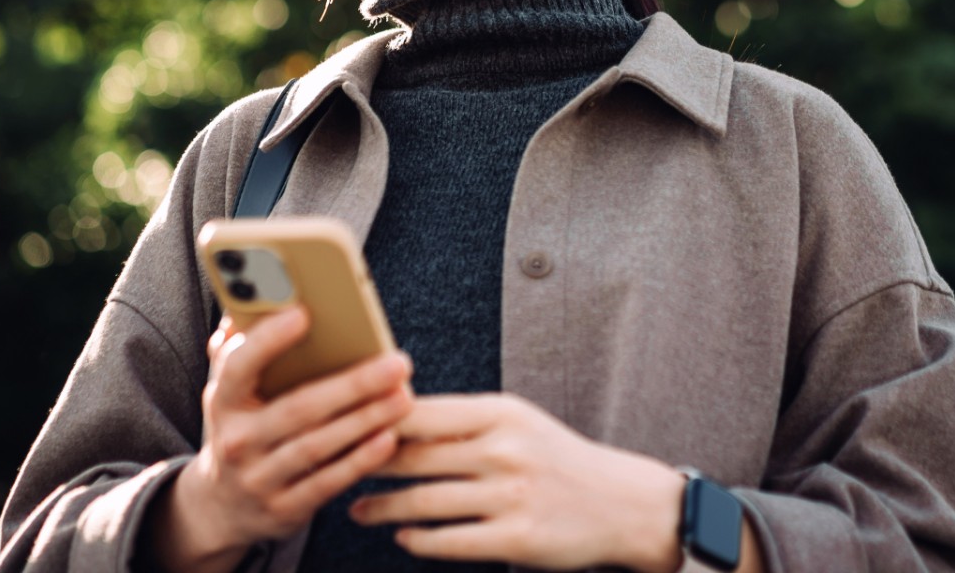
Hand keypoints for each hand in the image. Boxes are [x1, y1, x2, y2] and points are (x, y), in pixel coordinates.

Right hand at [140, 307, 414, 572]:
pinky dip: (360, 460)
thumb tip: (250, 298)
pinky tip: (389, 438)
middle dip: (352, 385)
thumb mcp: (228, 391)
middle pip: (298, 408)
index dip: (268, 340)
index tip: (305, 313)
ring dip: (366, 420)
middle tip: (397, 362)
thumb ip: (239, 347)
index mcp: (221, 401)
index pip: (238, 367)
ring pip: (318, 446)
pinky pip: (328, 482)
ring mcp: (259, 480)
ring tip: (403, 396)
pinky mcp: (284, 510)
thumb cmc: (240, 426)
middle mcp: (236, 442)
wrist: (219, 508)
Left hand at [346, 393, 687, 572]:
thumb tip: (392, 414)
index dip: (374, 421)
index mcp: (501, 412)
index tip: (340, 427)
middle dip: (365, 465)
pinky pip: (449, 541)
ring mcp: (510, 496)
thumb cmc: (557, 458)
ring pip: (422, 502)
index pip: (420, 412)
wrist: (622, 503)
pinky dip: (418, 539)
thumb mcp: (518, 422)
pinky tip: (403, 536)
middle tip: (333, 470)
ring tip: (356, 509)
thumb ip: (463, 420)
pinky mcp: (516, 540)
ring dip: (381, 509)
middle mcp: (504, 450)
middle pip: (412, 458)